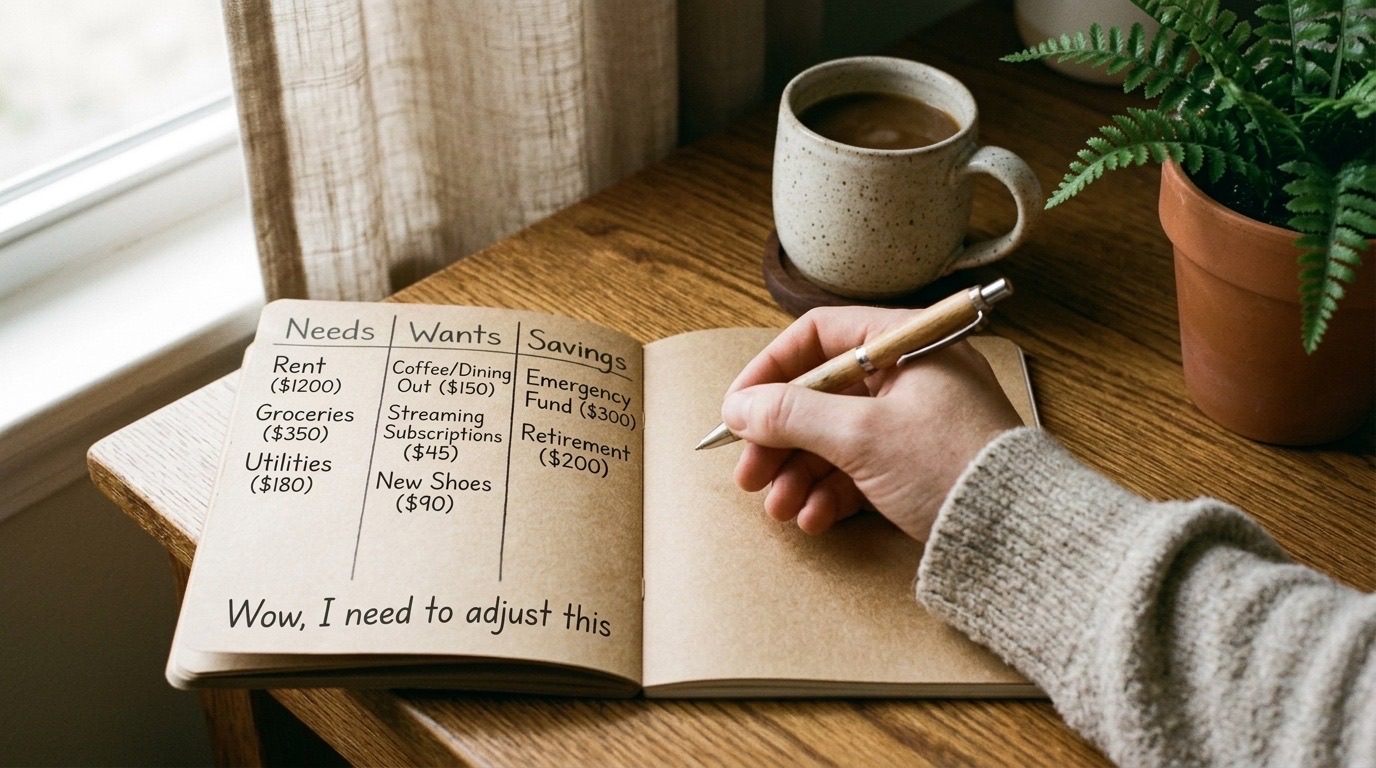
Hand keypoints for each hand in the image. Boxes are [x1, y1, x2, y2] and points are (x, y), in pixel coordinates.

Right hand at [721, 306, 1020, 540]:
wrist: (1020, 536)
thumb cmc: (953, 467)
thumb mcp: (862, 437)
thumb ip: (793, 415)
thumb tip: (739, 407)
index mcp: (907, 344)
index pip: (820, 336)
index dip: (771, 371)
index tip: (738, 409)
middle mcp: (911, 375)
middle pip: (821, 394)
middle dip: (779, 437)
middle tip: (749, 473)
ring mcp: (915, 423)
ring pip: (835, 437)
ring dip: (798, 473)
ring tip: (778, 507)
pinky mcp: (917, 466)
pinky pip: (859, 470)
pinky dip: (830, 493)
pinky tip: (813, 519)